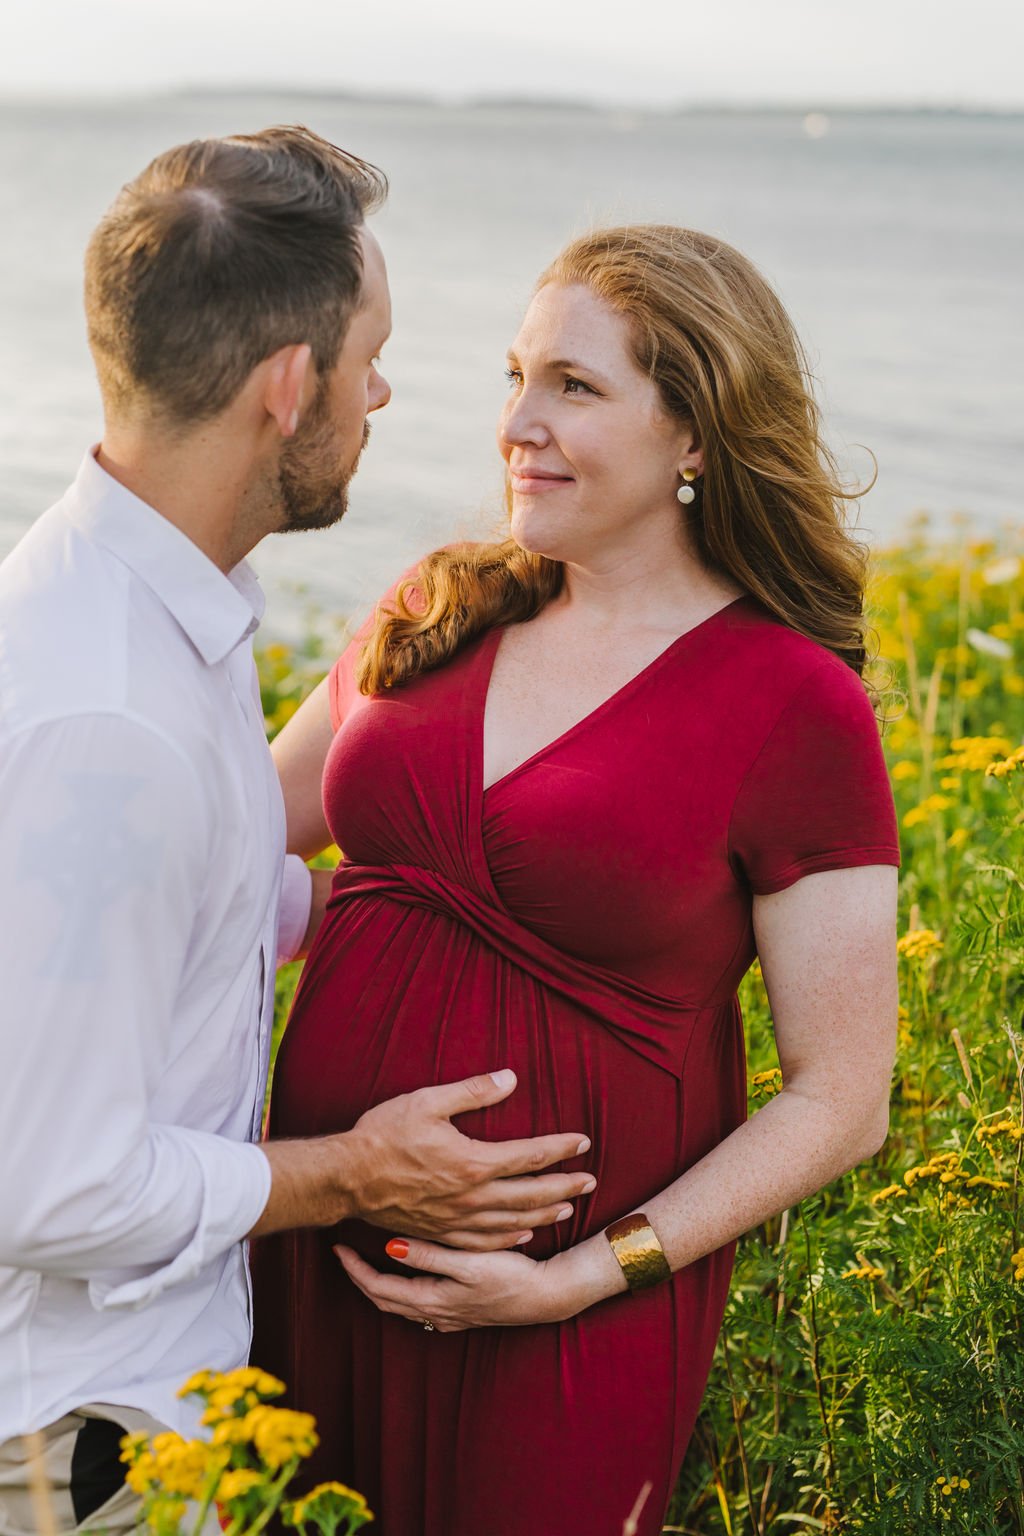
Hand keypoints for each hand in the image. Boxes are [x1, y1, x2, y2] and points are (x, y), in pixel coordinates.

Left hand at [334, 1237, 569, 1331]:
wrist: (547, 1296)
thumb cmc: (511, 1276)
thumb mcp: (469, 1262)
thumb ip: (429, 1255)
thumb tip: (389, 1247)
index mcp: (432, 1300)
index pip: (378, 1288)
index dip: (354, 1269)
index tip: (337, 1247)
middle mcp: (435, 1314)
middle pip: (384, 1299)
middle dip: (360, 1277)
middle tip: (344, 1253)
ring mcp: (449, 1316)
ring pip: (400, 1303)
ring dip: (380, 1284)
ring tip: (366, 1260)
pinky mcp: (461, 1311)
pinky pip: (418, 1303)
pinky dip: (401, 1288)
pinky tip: (406, 1272)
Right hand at [344, 1069, 596, 1249]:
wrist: (346, 1178)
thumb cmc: (385, 1134)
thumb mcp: (429, 1101)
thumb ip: (474, 1090)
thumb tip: (511, 1078)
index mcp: (473, 1162)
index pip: (530, 1155)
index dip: (560, 1148)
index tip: (584, 1141)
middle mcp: (472, 1196)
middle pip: (531, 1194)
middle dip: (565, 1186)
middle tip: (591, 1181)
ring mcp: (457, 1220)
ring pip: (513, 1222)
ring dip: (544, 1214)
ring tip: (567, 1208)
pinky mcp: (441, 1233)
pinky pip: (486, 1242)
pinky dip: (511, 1239)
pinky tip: (523, 1235)